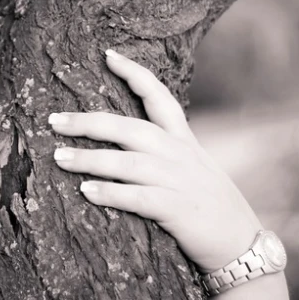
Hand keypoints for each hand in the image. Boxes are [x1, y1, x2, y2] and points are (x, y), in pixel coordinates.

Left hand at [49, 49, 262, 272]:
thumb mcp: (193, 167)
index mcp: (183, 140)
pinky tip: (86, 192)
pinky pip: (137, 197)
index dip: (134, 74)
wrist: (244, 244)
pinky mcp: (177, 209)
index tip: (108, 55)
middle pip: (129, 128)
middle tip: (54, 121)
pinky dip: (111, 193)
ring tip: (59, 157)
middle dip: (89, 122)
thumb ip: (164, 151)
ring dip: (90, 159)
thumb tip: (124, 140)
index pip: (159, 96)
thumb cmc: (210, 205)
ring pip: (127, 162)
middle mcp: (179, 154)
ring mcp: (178, 181)